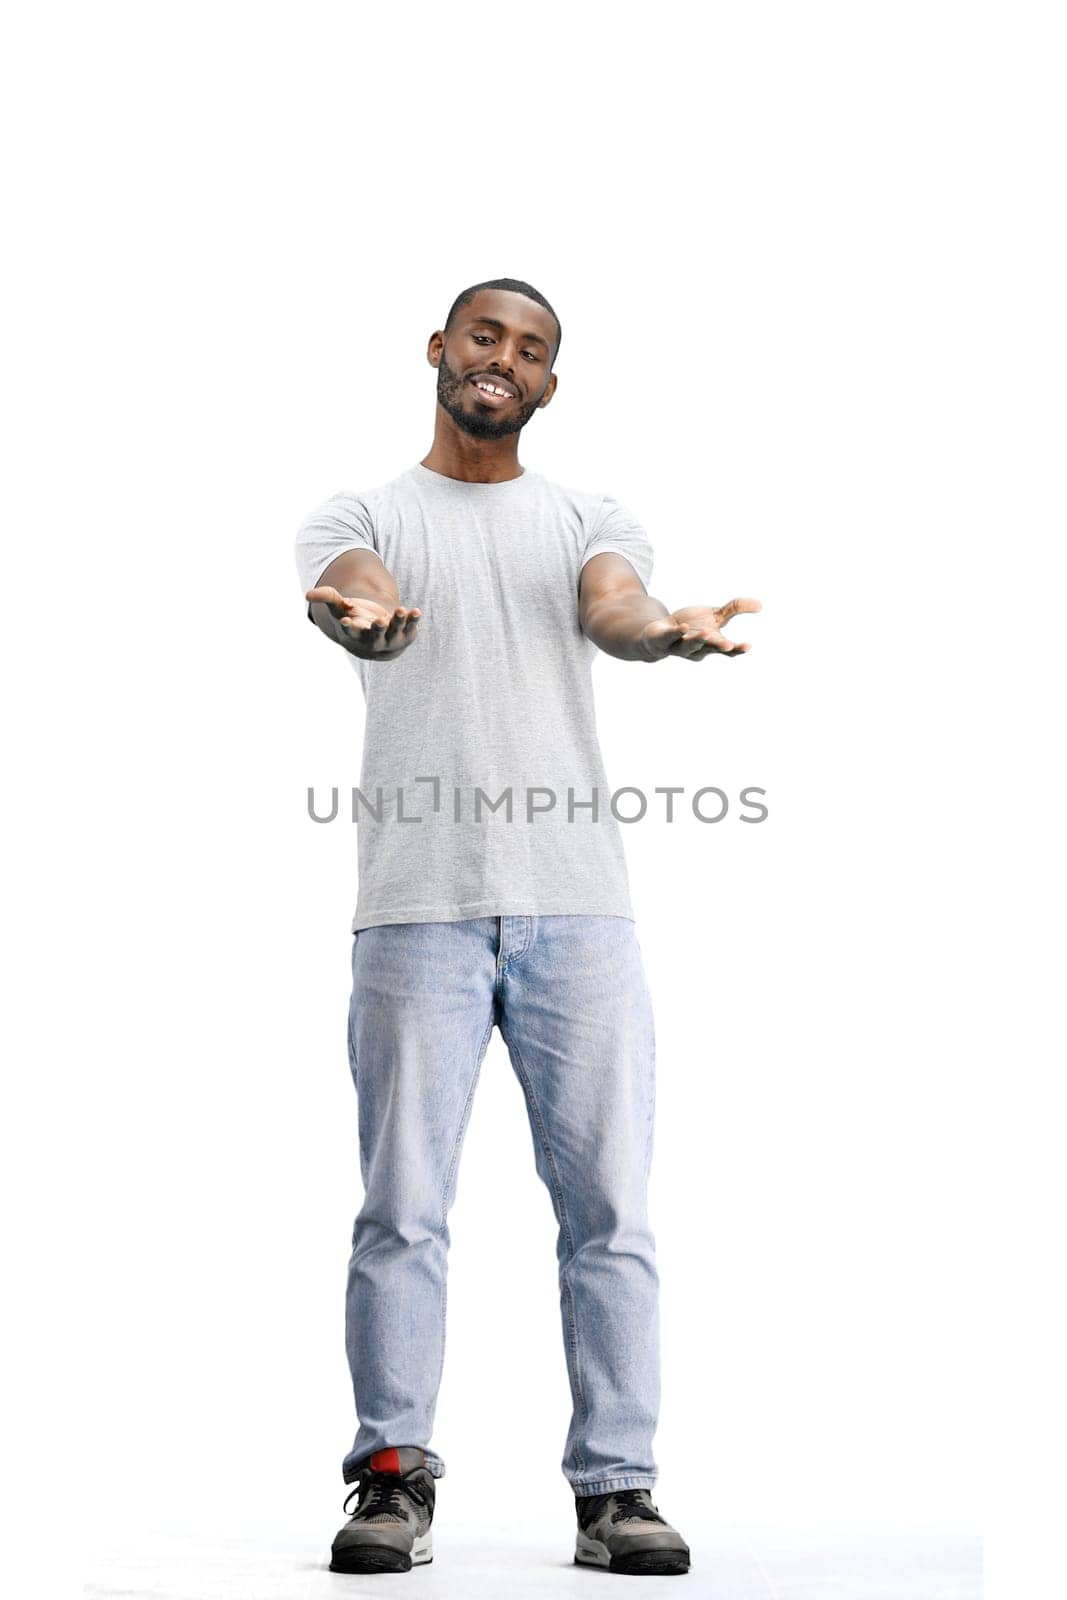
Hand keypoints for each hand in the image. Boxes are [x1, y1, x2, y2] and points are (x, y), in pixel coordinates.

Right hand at [306, 586, 421, 659]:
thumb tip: (307, 594)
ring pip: (394, 631)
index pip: (352, 633)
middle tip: (378, 621)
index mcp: (356, 635)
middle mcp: (374, 640)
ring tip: (400, 609)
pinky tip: (415, 611)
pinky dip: (413, 620)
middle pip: (375, 635)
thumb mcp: (340, 609)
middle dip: (377, 629)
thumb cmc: (355, 620)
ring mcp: (391, 639)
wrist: (378, 638)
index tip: (347, 622)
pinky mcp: (406, 635)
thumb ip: (327, 598)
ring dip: (398, 621)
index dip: (350, 628)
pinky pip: (410, 628)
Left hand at [637, 598, 761, 661]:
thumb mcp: (716, 616)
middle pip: (710, 648)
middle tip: (727, 645)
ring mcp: (680, 646)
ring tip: (705, 632)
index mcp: (713, 645)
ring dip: (698, 640)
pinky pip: (671, 637)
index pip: (728, 650)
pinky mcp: (664, 639)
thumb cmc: (693, 625)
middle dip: (718, 646)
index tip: (748, 646)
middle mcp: (698, 649)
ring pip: (690, 646)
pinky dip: (677, 632)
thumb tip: (760, 605)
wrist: (662, 632)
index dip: (737, 649)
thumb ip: (735, 609)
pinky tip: (683, 626)